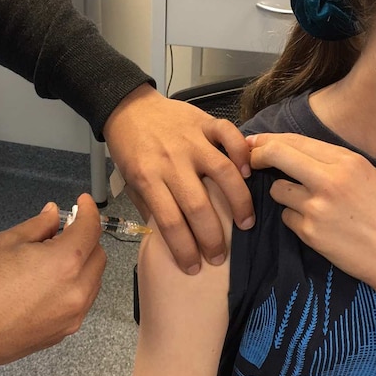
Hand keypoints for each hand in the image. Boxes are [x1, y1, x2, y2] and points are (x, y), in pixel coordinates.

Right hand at [0, 194, 105, 367]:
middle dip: (86, 239)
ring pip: (92, 282)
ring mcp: (71, 316)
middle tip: (63, 230)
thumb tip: (52, 215)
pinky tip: (48, 282)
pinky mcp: (61, 333)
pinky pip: (79, 303)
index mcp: (65, 263)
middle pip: (98, 256)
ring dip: (82, 265)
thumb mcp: (4, 242)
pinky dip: (73, 287)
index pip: (91, 230)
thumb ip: (37, 227)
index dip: (88, 211)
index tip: (82, 203)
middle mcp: (76, 292)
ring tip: (52, 257)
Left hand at [103, 84, 254, 274]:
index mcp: (147, 178)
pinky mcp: (204, 122)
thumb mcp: (130, 181)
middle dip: (212, 238)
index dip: (185, 249)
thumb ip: (150, 206)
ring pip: (222, 173)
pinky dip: (241, 152)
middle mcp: (171, 161)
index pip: (169, 222)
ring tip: (245, 224)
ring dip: (238, 202)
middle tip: (220, 256)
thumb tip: (170, 238)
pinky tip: (248, 173)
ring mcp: (190, 140)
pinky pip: (229, 135)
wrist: (127, 107)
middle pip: (198, 206)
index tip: (194, 268)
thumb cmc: (130, 149)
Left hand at [248, 133, 375, 295]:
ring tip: (309, 205)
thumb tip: (298, 152)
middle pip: (276, 155)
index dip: (269, 140)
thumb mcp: (370, 176)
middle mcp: (330, 179)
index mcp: (347, 161)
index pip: (295, 141)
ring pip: (277, 190)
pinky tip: (319, 228)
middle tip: (250, 162)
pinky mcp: (310, 233)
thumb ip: (336, 163)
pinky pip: (287, 218)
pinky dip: (296, 221)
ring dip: (284, 195)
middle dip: (257, 156)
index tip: (256, 142)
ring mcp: (317, 207)